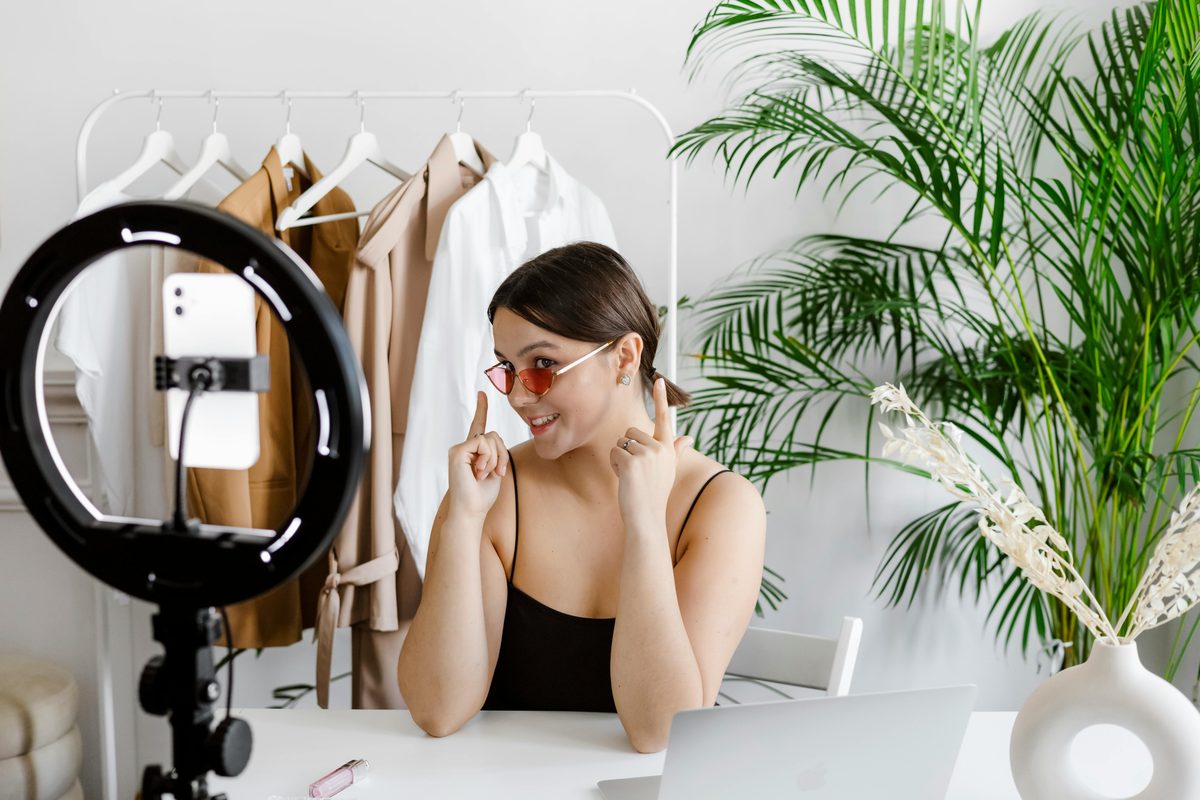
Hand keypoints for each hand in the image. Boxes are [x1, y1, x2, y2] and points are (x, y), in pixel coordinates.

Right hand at [447, 391, 507, 518]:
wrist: (471, 510)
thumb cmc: (483, 495)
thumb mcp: (495, 470)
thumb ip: (496, 452)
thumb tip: (494, 440)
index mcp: (473, 452)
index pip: (478, 426)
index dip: (481, 409)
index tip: (482, 393)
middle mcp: (464, 448)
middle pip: (494, 435)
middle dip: (502, 455)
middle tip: (496, 473)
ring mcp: (459, 449)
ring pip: (490, 439)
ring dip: (495, 459)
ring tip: (484, 474)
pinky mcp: (457, 451)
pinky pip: (483, 443)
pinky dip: (487, 458)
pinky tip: (478, 471)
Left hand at [609, 378, 692, 536]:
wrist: (647, 517)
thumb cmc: (654, 494)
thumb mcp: (668, 469)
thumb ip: (676, 450)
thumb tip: (688, 438)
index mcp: (668, 448)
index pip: (663, 419)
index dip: (660, 398)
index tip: (658, 379)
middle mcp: (660, 448)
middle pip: (630, 432)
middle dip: (627, 449)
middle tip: (636, 471)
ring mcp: (647, 454)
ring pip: (620, 442)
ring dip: (619, 458)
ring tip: (631, 476)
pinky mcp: (633, 461)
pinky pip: (614, 453)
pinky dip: (614, 466)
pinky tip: (624, 480)